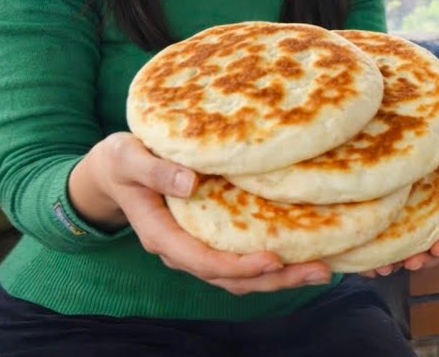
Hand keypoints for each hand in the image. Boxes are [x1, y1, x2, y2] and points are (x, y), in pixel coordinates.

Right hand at [71, 132, 333, 294]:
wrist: (114, 169)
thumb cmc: (122, 160)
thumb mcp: (128, 158)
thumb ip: (155, 170)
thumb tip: (190, 183)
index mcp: (161, 235)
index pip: (202, 261)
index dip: (238, 265)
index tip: (273, 259)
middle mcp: (182, 250)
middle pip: (230, 278)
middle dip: (275, 279)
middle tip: (320, 271)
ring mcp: (197, 248)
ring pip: (240, 276)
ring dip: (281, 277)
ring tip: (324, 269)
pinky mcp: (211, 239)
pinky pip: (243, 260)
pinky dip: (273, 263)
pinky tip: (306, 252)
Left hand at [361, 168, 438, 276]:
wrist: (409, 134)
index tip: (437, 249)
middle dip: (428, 258)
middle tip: (411, 263)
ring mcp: (425, 219)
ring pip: (420, 250)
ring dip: (406, 259)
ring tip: (386, 267)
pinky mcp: (404, 220)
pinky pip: (397, 243)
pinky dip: (387, 255)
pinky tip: (374, 264)